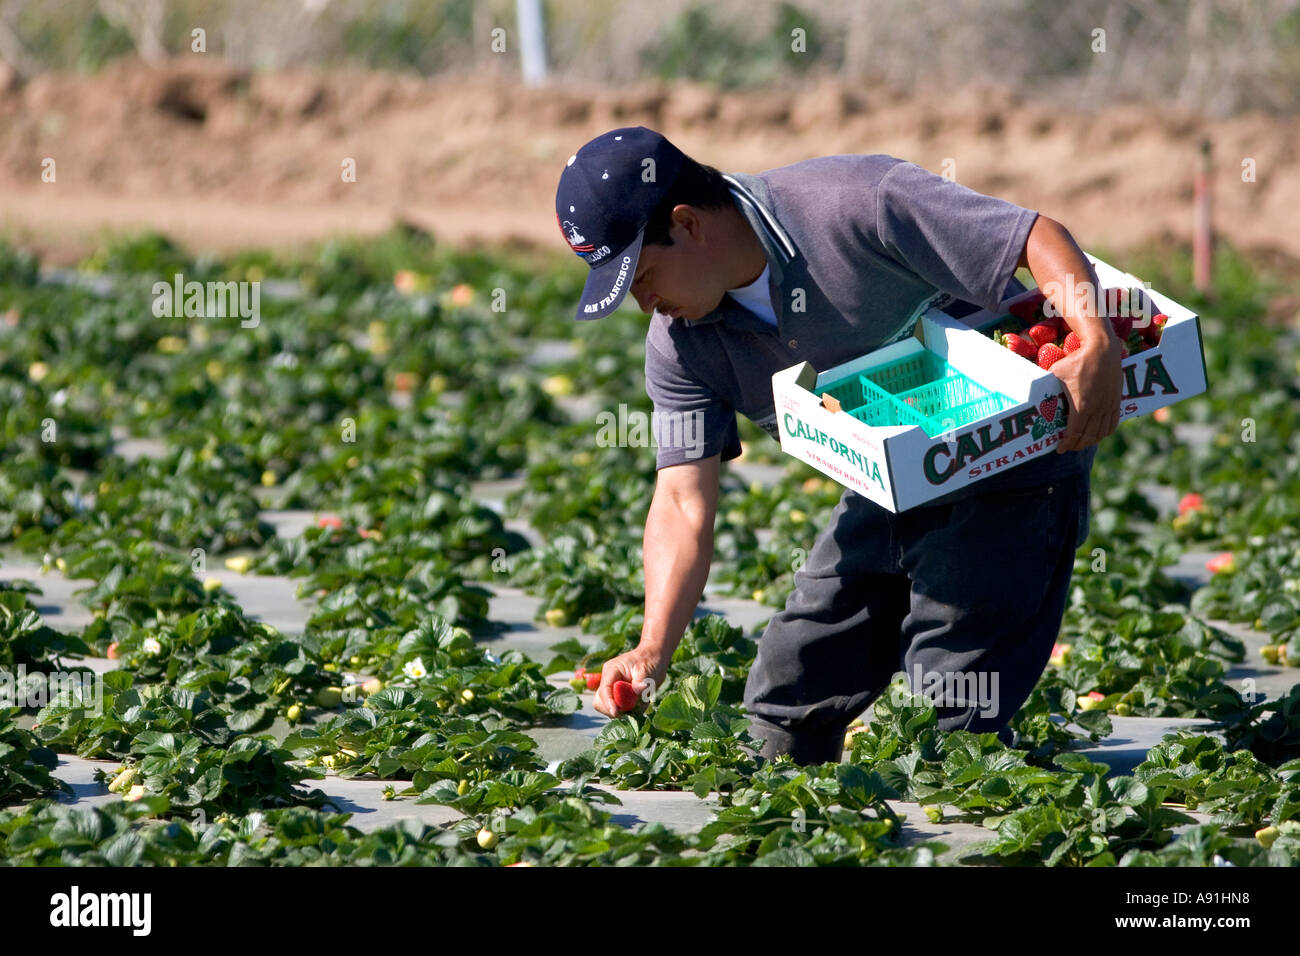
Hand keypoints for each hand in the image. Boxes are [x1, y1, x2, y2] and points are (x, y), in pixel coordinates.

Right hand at [591, 645, 668, 717]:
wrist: (654, 657)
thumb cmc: (650, 660)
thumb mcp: (647, 670)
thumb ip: (641, 682)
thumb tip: (636, 691)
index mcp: (612, 670)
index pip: (604, 689)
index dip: (608, 702)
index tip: (616, 713)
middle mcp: (608, 679)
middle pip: (599, 700)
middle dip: (611, 709)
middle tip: (629, 711)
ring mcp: (612, 687)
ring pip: (606, 706)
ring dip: (620, 711)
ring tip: (637, 706)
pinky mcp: (618, 694)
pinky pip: (617, 707)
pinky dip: (626, 711)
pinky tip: (638, 704)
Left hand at [1051, 337, 1122, 452]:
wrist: (1102, 349)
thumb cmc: (1076, 360)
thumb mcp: (1055, 374)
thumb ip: (1047, 388)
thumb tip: (1031, 393)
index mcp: (1081, 406)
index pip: (1074, 433)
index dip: (1066, 444)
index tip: (1059, 448)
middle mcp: (1097, 409)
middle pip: (1088, 437)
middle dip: (1077, 445)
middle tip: (1068, 446)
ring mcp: (1108, 405)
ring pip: (1101, 433)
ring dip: (1091, 441)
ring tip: (1081, 442)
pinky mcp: (1116, 400)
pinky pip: (1113, 423)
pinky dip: (1105, 432)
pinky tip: (1098, 433)